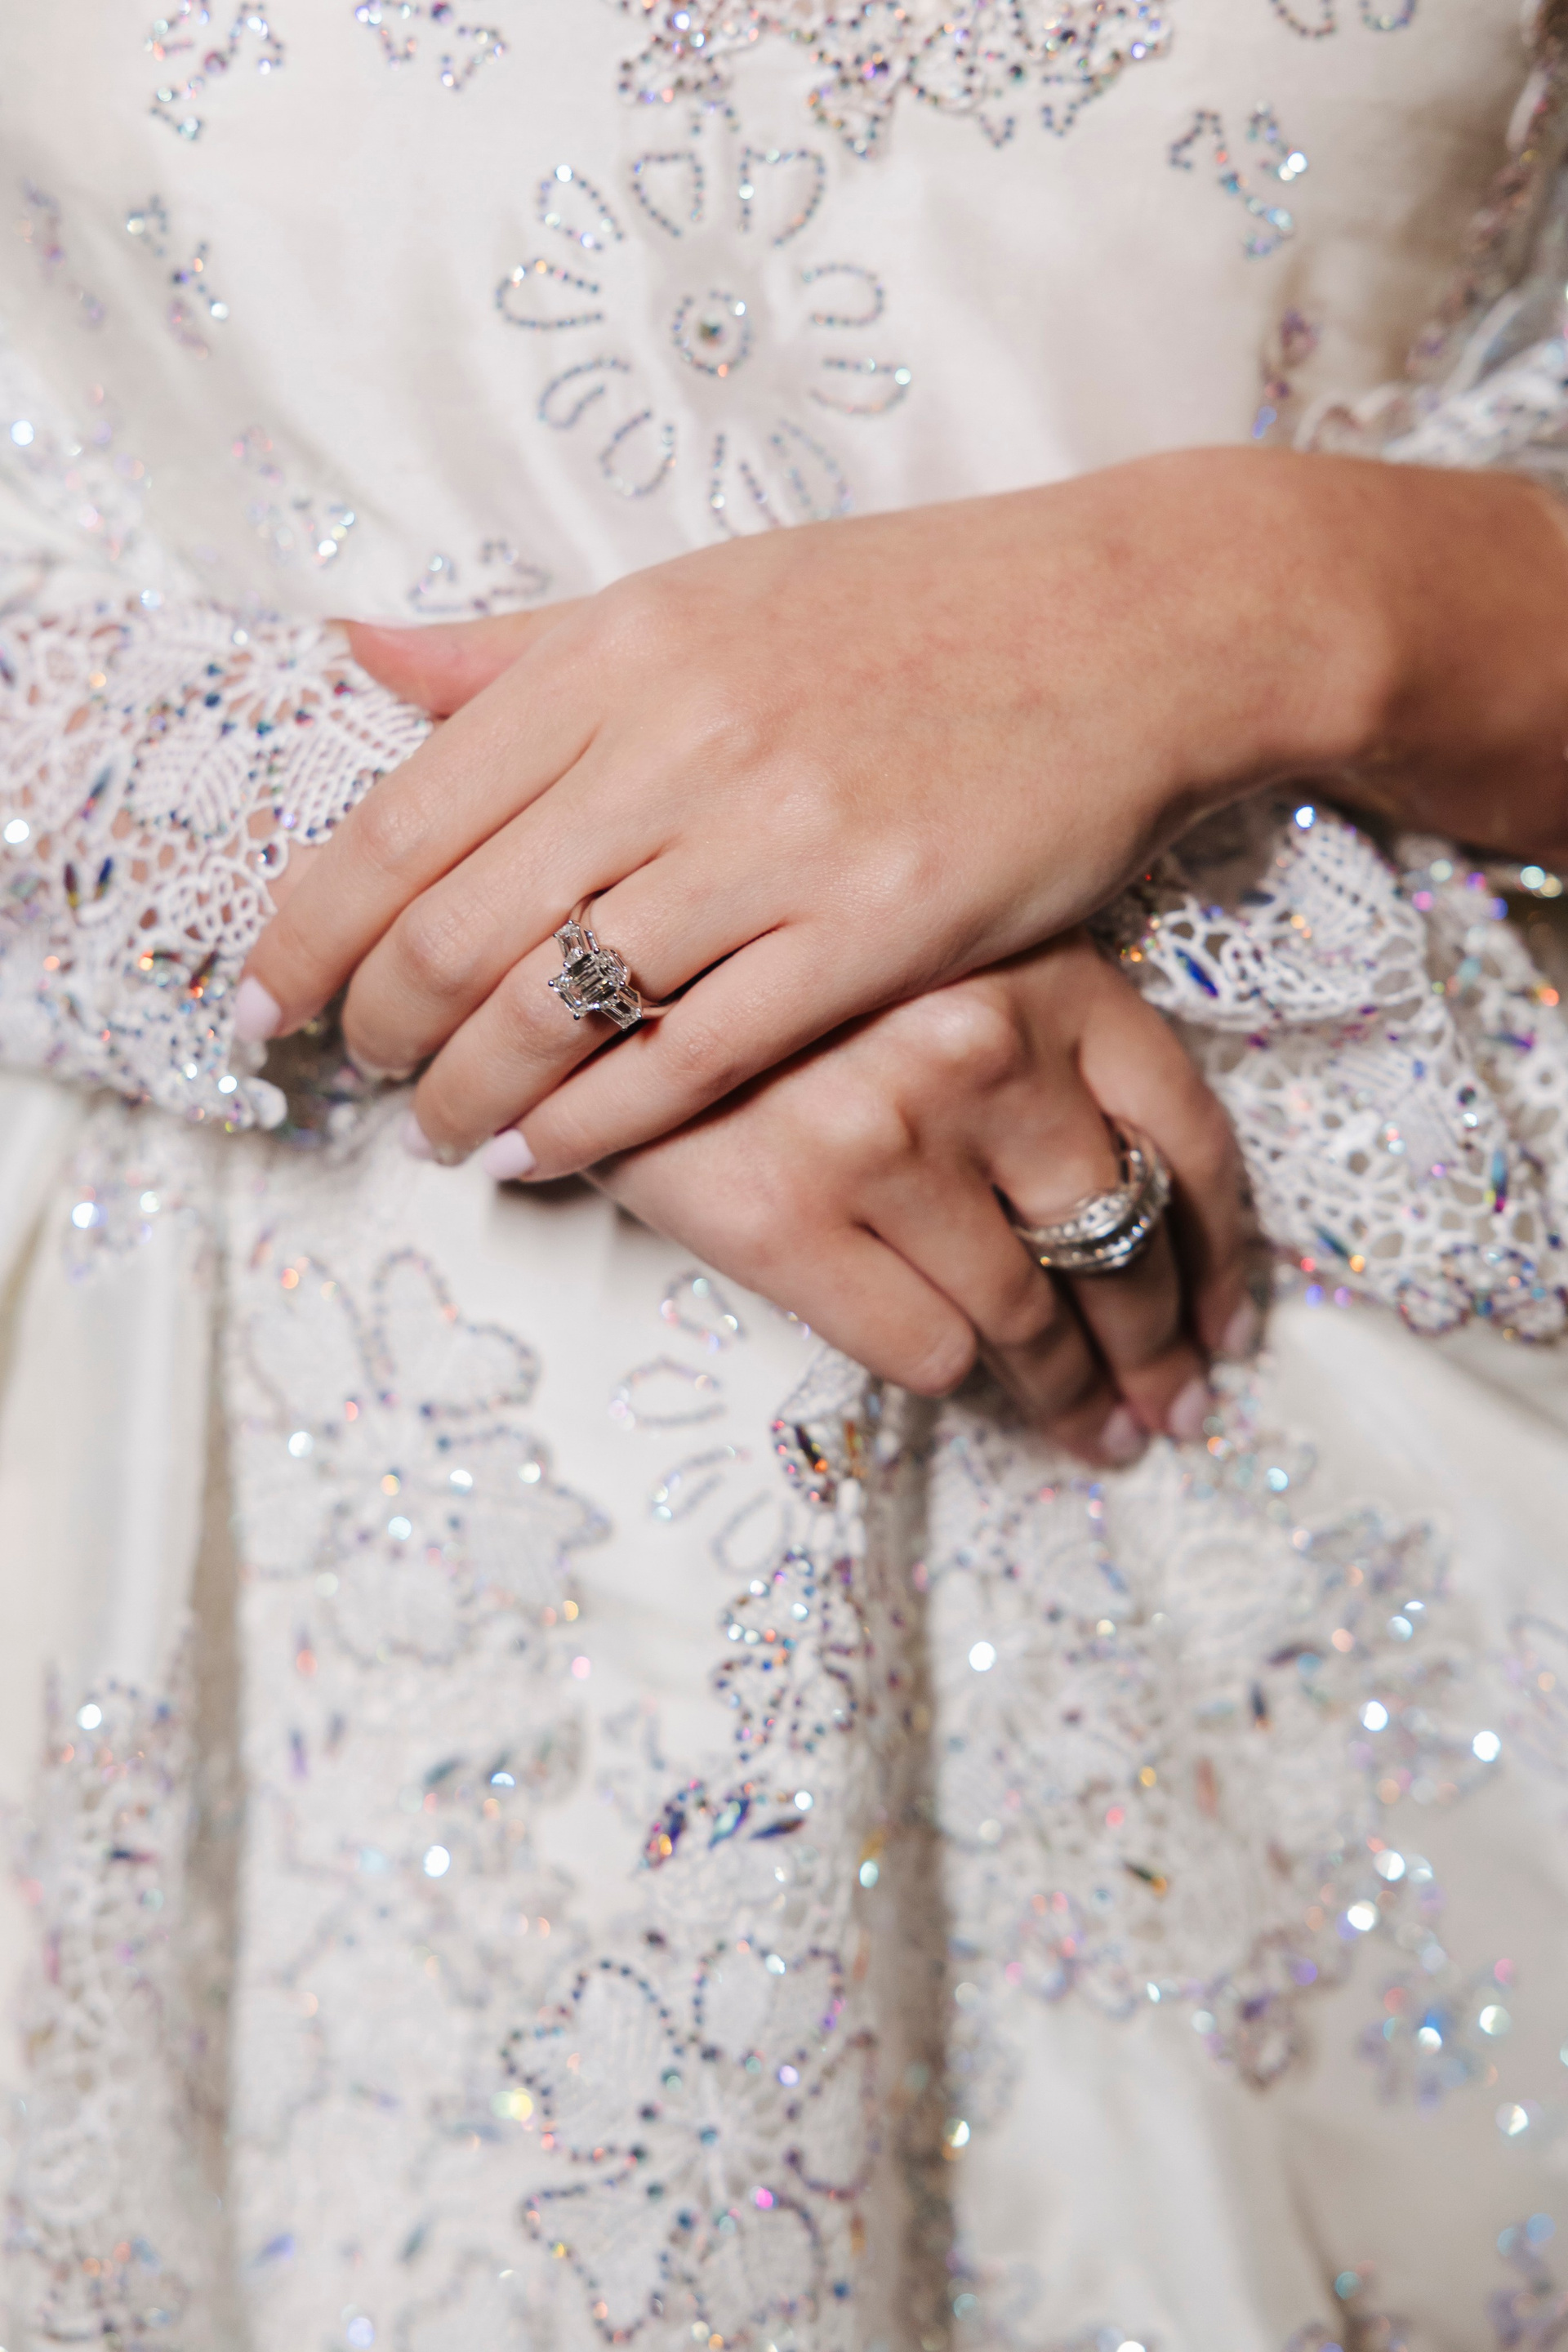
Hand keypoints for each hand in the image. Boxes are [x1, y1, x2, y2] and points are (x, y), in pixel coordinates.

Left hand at [237, 448, 1567, 1177]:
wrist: (1119, 627)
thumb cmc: (901, 613)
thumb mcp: (701, 592)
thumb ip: (527, 647)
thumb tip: (362, 657)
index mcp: (615, 650)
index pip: (401, 816)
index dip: (309, 928)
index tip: (270, 997)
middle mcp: (675, 741)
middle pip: (453, 927)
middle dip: (377, 1029)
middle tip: (358, 1074)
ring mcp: (775, 841)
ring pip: (556, 1006)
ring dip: (470, 1095)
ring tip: (440, 1134)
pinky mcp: (870, 931)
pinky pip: (692, 1057)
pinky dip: (597, 1124)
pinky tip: (551, 1155)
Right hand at [584, 932, 1255, 1463]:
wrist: (568, 945)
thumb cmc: (765, 953)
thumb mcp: (931, 946)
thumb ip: (1031, 1031)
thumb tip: (1127, 1191)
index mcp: (1040, 971)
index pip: (1183, 1136)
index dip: (1221, 1252)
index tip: (1229, 1323)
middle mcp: (979, 1048)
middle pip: (1120, 1238)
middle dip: (1160, 1347)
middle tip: (1175, 1408)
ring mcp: (883, 1135)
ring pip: (1030, 1311)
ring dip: (1079, 1393)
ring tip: (1103, 1436)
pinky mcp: (783, 1213)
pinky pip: (924, 1344)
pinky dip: (962, 1381)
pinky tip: (979, 1395)